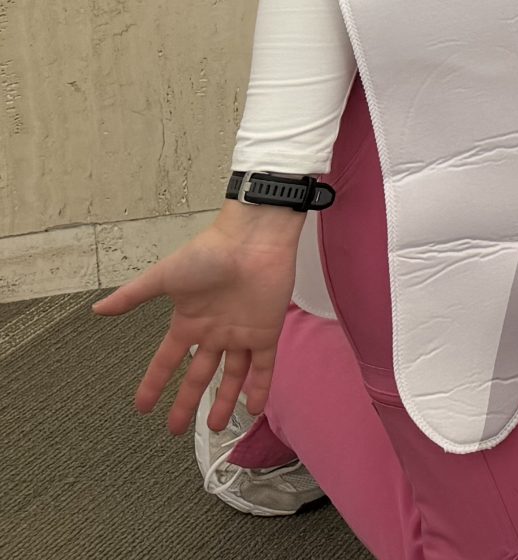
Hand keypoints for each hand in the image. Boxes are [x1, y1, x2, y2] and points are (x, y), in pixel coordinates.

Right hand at [92, 202, 303, 433]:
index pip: (167, 361)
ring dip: (223, 401)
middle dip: (186, 402)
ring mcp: (241, 333)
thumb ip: (133, 296)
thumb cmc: (207, 254)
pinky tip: (251, 410)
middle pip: (198, 375)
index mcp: (188, 322)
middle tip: (174, 430)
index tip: (142, 407)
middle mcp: (214, 333)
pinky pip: (263, 366)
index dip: (155, 383)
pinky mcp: (267, 331)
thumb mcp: (163, 277)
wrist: (251, 240)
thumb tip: (97, 310)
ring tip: (213, 428)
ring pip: (232, 375)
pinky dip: (259, 388)